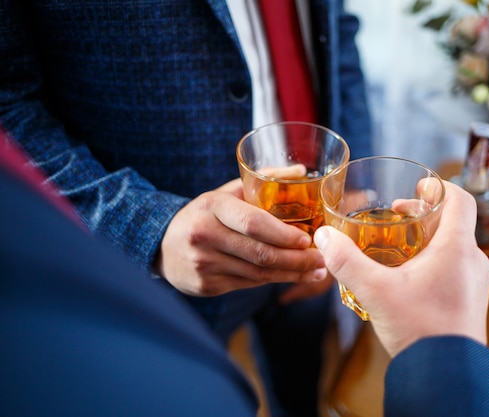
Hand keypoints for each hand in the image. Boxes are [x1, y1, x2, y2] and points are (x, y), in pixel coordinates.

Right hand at [155, 179, 327, 296]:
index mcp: (212, 206)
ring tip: (317, 271)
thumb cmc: (206, 214)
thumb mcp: (227, 192)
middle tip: (323, 260)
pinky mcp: (206, 286)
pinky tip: (292, 277)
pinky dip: (274, 282)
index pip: (253, 223)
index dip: (283, 234)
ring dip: (291, 274)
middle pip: (260, 253)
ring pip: (258, 274)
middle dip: (297, 259)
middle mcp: (205, 235)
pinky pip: (248, 285)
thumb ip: (264, 179)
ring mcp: (203, 264)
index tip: (308, 239)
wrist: (163, 245)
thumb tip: (301, 172)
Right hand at [314, 181, 488, 357]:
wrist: (444, 374)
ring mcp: (474, 282)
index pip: (460, 200)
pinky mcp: (470, 300)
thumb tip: (325, 237)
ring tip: (399, 244)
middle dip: (424, 212)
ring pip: (454, 245)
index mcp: (456, 249)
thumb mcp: (375, 291)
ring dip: (429, 236)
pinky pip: (455, 266)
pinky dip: (435, 258)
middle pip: (454, 221)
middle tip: (399, 213)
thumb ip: (347, 261)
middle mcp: (472, 261)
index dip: (439, 186)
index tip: (419, 185)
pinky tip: (409, 275)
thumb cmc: (420, 330)